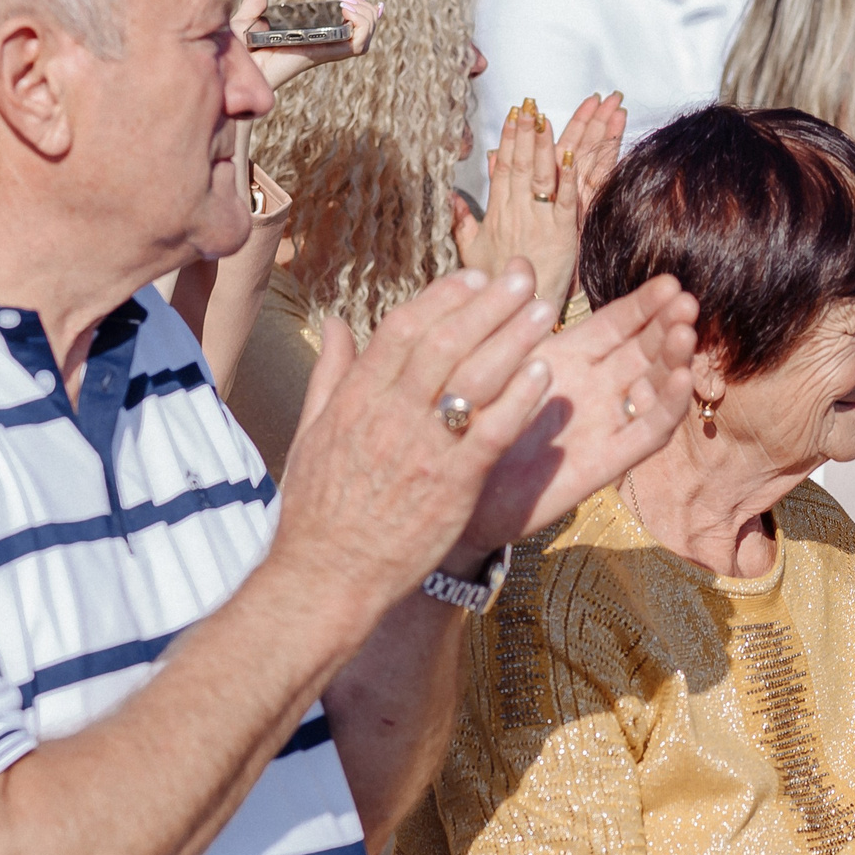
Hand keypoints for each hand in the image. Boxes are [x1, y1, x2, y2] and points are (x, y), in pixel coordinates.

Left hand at [231, 0, 380, 91]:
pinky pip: (356, 46)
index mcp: (310, 38)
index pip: (347, 30)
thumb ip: (255, 4)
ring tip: (348, 6)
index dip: (359, 12)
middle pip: (363, 33)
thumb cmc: (237, 53)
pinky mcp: (322, 54)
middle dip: (367, 11)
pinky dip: (361, 27)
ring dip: (367, 18)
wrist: (235, 70)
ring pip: (365, 39)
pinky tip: (347, 13)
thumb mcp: (245, 22)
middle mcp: (322, 46)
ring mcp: (324, 51)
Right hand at [274, 264, 563, 608]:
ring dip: (512, 340)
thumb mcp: (311, 432)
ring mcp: (421, 449)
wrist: (325, 576)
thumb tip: (334, 322)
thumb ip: (330, 373)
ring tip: (542, 312)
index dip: (442, 298)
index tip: (474, 278)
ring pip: (473, 379)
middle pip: (445, 342)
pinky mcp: (451, 485)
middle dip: (487, 304)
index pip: (403, 329)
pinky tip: (543, 377)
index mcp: (355, 399)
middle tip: (522, 278)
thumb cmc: (318, 510)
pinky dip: (519, 401)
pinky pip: (491, 433)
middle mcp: (389, 415)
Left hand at [452, 266, 694, 554]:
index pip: (617, 325)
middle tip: (686, 301)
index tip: (669, 282)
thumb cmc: (473, 424)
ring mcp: (604, 425)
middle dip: (666, 326)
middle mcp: (594, 390)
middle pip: (643, 352)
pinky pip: (644, 435)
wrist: (458, 490)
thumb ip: (512, 318)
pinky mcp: (606, 463)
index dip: (644, 305)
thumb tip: (520, 262)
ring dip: (672, 360)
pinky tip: (679, 380)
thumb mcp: (491, 363)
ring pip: (652, 389)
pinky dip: (666, 408)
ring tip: (685, 332)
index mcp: (569, 359)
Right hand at [455, 93, 624, 314]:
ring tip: (546, 118)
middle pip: (520, 166)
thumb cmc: (496, 288)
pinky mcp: (562, 237)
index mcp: (496, 215)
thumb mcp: (471, 253)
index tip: (513, 114)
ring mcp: (539, 224)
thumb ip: (462, 222)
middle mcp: (516, 215)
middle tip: (530, 103)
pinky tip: (569, 155)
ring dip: (543, 146)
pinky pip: (564, 202)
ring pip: (540, 178)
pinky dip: (567, 178)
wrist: (517, 317)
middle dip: (525, 133)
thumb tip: (450, 197)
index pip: (502, 170)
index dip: (508, 140)